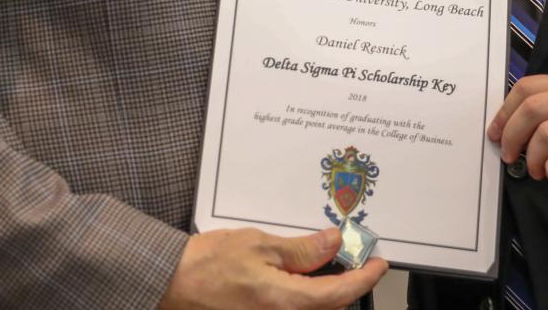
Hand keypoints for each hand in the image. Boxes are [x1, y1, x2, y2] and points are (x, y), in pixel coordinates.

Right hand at [159, 226, 387, 309]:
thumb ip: (301, 250)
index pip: (340, 294)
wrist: (169, 283)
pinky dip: (306, 295)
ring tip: (329, 263)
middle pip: (330, 306)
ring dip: (327, 290)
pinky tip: (303, 276)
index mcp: (285, 302)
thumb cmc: (206, 264)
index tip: (379, 263)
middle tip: (356, 258)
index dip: (365, 278)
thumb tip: (333, 244)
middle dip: (348, 283)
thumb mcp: (259, 245)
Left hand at [489, 74, 547, 214]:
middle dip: (512, 135)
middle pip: (533, 107)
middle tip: (509, 156)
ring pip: (547, 132)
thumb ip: (542, 119)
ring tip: (537, 170)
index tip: (495, 133)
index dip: (505, 111)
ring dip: (533, 157)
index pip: (528, 87)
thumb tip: (503, 130)